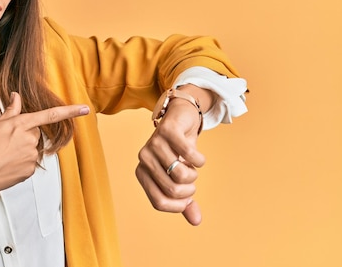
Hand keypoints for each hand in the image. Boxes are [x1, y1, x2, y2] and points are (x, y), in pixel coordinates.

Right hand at [0, 92, 88, 215]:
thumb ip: (11, 110)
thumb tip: (16, 97)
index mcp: (21, 124)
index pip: (51, 115)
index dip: (70, 111)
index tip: (85, 109)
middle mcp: (29, 140)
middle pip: (36, 133)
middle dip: (25, 135)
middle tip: (5, 142)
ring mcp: (31, 157)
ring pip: (33, 149)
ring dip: (22, 150)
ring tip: (3, 155)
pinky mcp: (30, 171)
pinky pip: (30, 164)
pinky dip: (21, 163)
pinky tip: (6, 165)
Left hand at [135, 93, 206, 224]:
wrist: (181, 119)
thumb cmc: (178, 151)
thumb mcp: (180, 177)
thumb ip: (185, 200)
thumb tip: (196, 221)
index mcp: (142, 172)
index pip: (158, 202)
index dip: (178, 206)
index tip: (187, 200)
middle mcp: (143, 158)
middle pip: (172, 190)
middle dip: (189, 189)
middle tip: (191, 178)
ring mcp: (153, 143)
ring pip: (181, 174)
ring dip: (194, 174)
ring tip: (192, 167)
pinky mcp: (167, 130)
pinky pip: (189, 154)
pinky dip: (199, 159)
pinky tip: (197, 157)